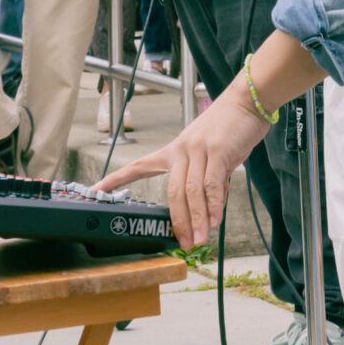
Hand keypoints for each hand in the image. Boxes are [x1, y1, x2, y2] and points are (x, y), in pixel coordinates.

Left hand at [94, 73, 268, 246]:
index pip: (141, 166)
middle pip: (172, 192)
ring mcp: (199, 149)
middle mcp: (182, 149)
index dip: (117, 179)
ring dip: (196, 219)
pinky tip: (214, 220)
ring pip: (191, 191)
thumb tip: (210, 209)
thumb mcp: (212, 154)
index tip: (96, 190)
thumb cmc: (229, 127)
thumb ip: (208, 179)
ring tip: (199, 240)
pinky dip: (213, 204)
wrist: (247, 100)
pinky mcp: (218, 150)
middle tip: (185, 244)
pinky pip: (211, 183)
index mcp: (174, 150)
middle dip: (178, 221)